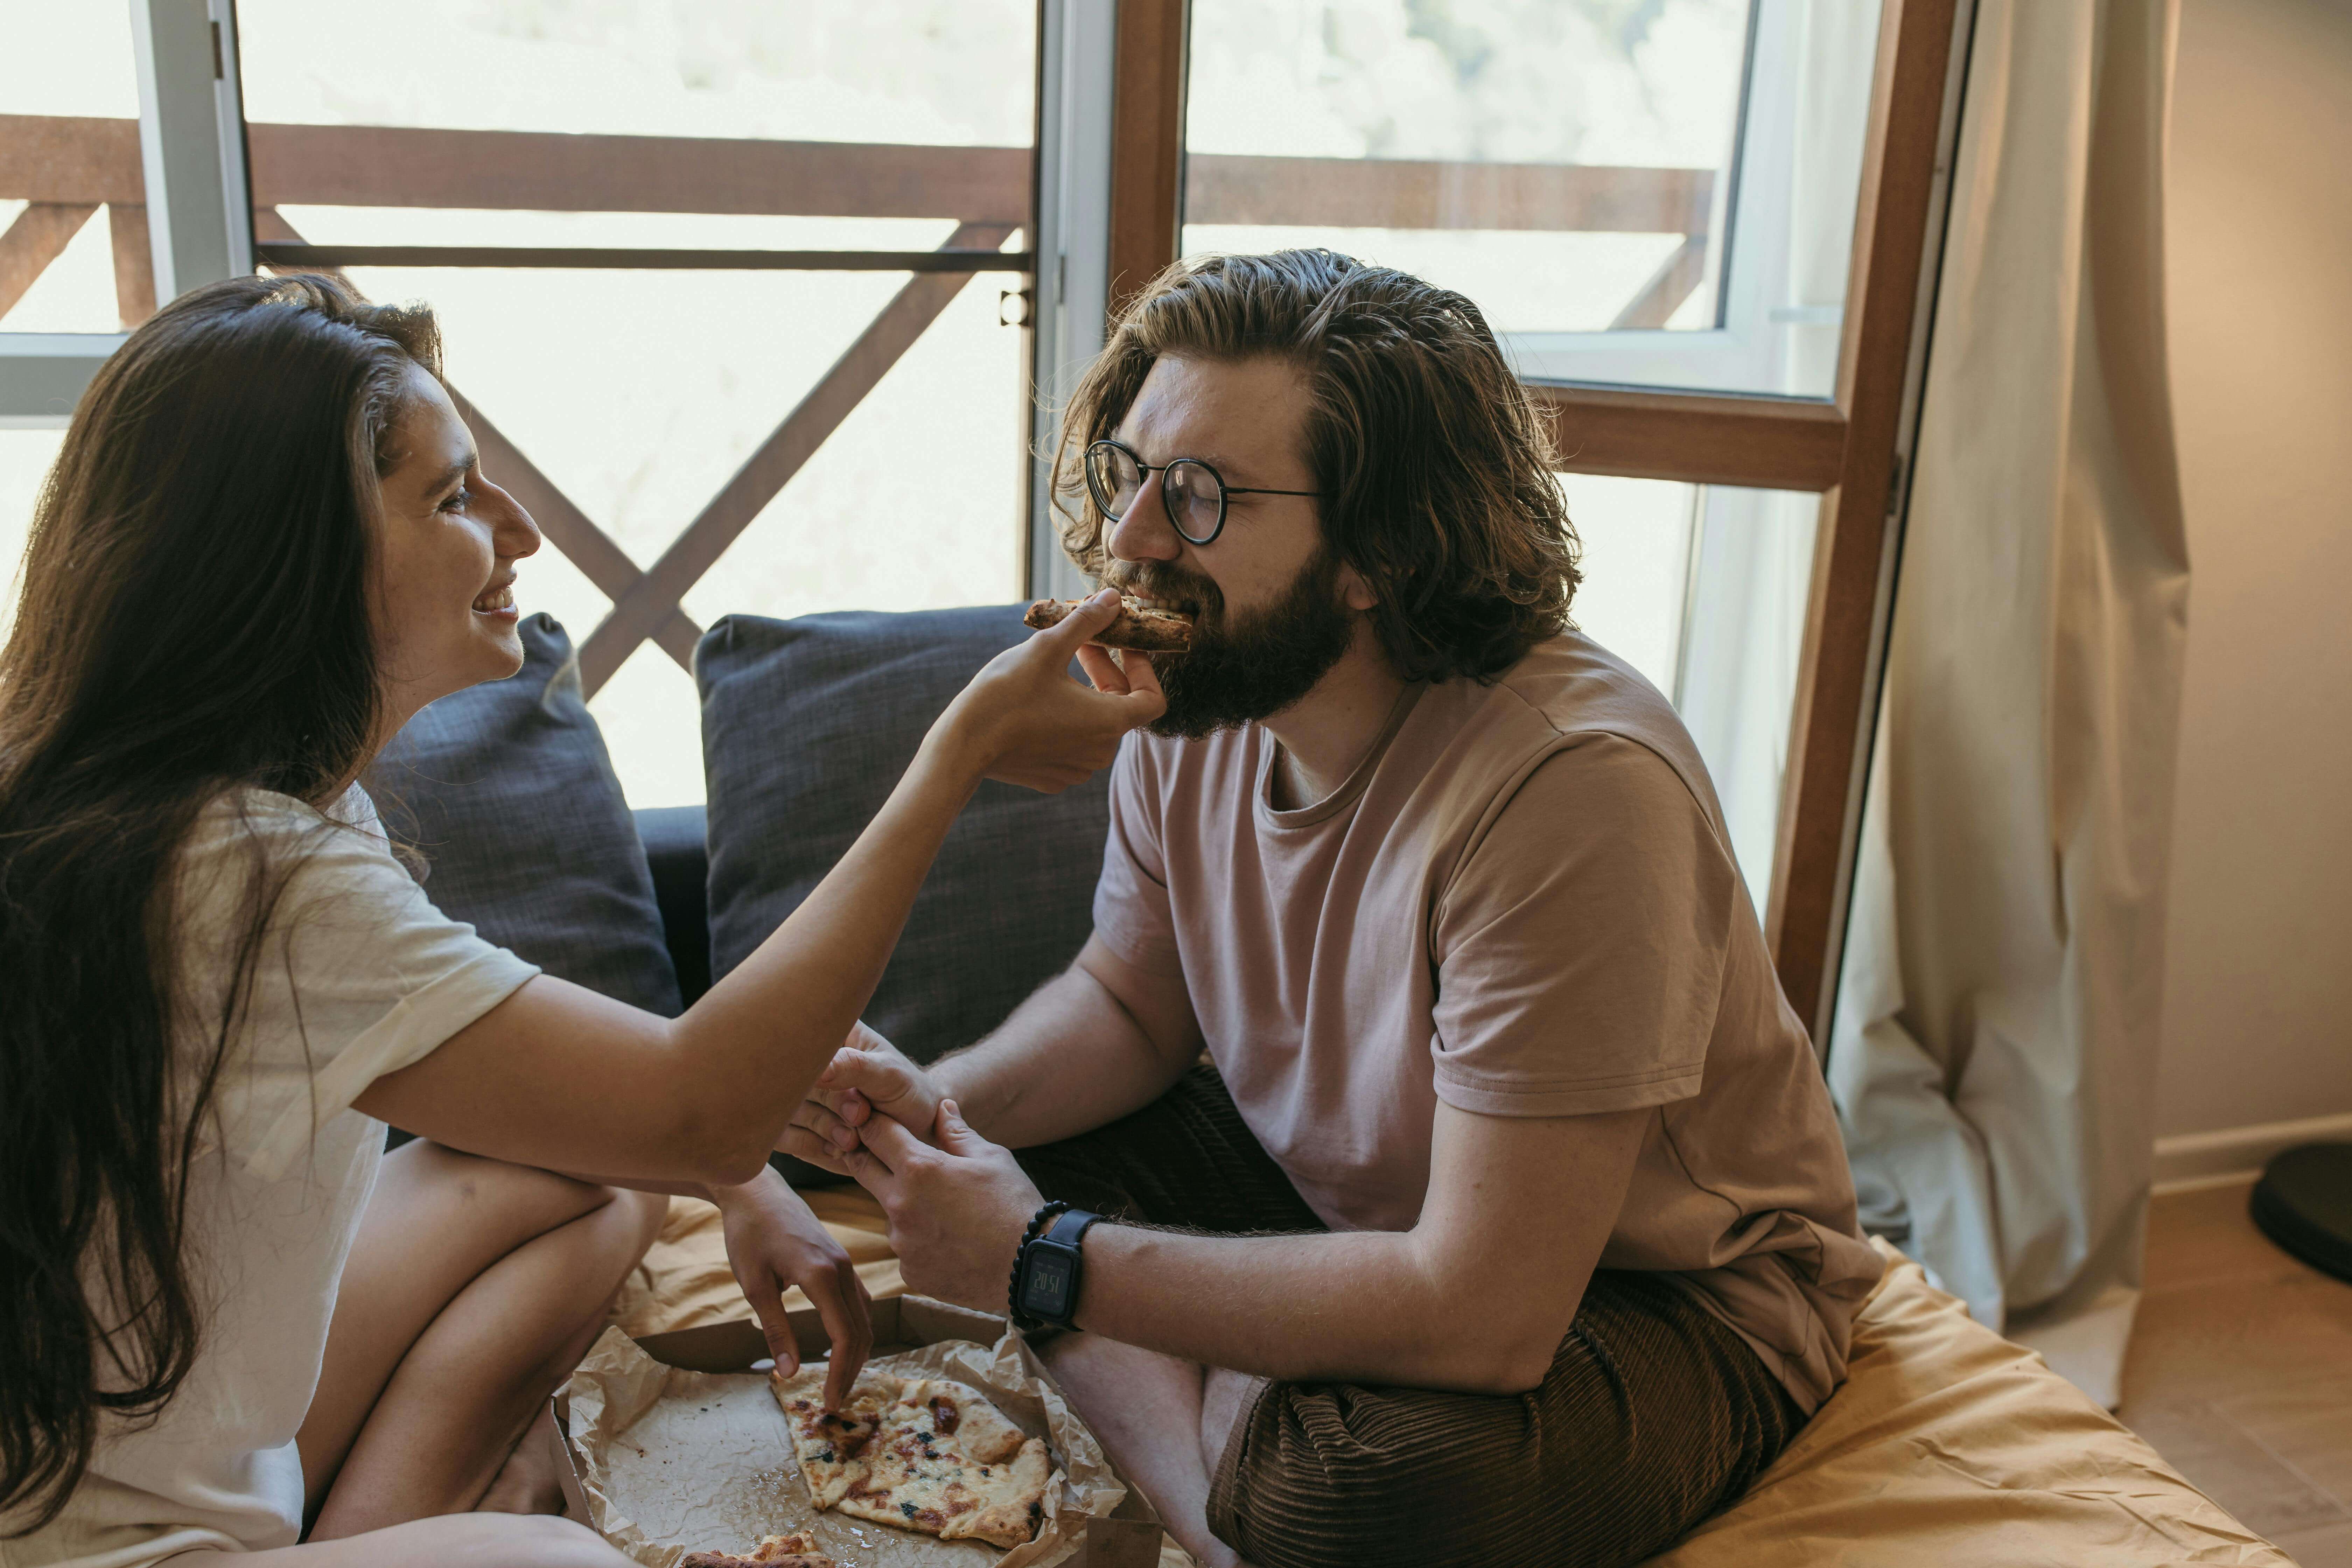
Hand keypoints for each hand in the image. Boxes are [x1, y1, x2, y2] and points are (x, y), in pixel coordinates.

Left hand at [709, 1168, 872, 1408]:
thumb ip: (777, 1330)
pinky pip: (859, 1303)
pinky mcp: (842, 1260)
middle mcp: (842, 1269)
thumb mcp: (754, 1286)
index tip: (830, 1403)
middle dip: (851, 1371)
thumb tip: (790, 1374)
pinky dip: (855, 1330)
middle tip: (835, 1401)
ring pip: (865, 1318)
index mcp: (821, 1276)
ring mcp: (846, 1263)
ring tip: (839, 1380)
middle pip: (862, 1332)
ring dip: (856, 1352)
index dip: (840, 1374)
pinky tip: (840, 1345)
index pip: (844, 1337)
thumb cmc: (749, 1235)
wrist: (757, 1191)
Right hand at [781, 1022, 944, 1173]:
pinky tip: (840, 1149)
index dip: (812, 1061)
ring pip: (786, 1110)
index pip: (797, 1034)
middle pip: (793, 1078)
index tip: (846, 1083)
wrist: (915, 1129)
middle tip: (861, 1114)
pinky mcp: (795, 1126)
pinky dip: (813, 1147)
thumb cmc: (906, 1091)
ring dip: (823, 1128)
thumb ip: (853, 1066)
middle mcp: (807, 1062)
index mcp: (828, 1032)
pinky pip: (784, 1138)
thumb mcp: (888, 1073)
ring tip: (855, 1137)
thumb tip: (815, 1069)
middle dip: (831, 1102)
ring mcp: (797, 1094)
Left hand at [842, 1101, 1042, 1313]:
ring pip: (889, 1213)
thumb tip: (942, 1107)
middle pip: (863, 1169)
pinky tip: (952, 1241)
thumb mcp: (992, 1158)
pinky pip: (906, 1247)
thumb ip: (957, 1132)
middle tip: (889, 1154)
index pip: (875, 1134)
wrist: (1031, 1267)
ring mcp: (902, 1243)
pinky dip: (921, 1240)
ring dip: (904, 1205)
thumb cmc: (1015, 1205)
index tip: (872, 1119)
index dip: (872, 1122)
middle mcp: (900, 1205)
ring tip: (946, 1212)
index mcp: (919, 1169)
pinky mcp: (910, 1272)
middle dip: (870, 1157)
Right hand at [933, 588, 1165, 793]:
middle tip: (1082, 642)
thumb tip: (1114, 599)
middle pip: (1120, 705)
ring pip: (1095, 723)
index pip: (1152, 698)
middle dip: (1105, 669)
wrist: (963, 746)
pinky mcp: (1053, 776)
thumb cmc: (1006, 694)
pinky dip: (1065, 717)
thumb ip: (1087, 622)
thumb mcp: (1048, 647)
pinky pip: (1072, 742)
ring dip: (1084, 692)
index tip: (1124, 646)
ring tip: (1056, 665)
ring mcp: (1077, 769)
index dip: (1143, 668)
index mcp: (1110, 723)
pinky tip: (1038, 697)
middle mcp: (1100, 752)